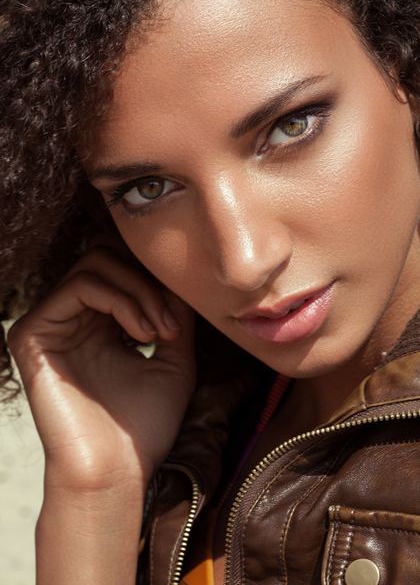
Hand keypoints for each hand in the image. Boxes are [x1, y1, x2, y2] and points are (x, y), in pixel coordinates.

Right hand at [7, 246, 195, 493]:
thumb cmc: (143, 423)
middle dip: (148, 282)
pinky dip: (119, 299)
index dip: (156, 279)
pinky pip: (79, 286)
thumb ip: (173, 311)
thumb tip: (176, 272)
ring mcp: (50, 323)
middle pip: (107, 255)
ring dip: (139, 291)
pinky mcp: (32, 333)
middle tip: (171, 325)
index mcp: (98, 323)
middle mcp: (71, 318)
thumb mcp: (175, 358)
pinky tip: (141, 334)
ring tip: (159, 332)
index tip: (182, 320)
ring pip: (95, 263)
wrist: (117, 471)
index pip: (122, 267)